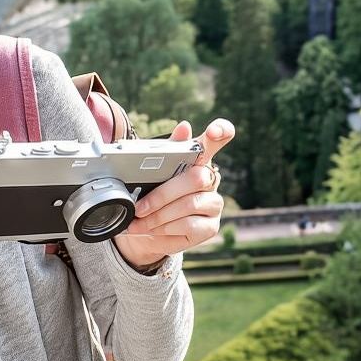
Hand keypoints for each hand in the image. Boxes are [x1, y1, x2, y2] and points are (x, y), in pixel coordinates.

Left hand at [112, 118, 234, 270]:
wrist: (146, 233)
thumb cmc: (151, 196)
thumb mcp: (150, 174)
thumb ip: (165, 152)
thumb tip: (185, 127)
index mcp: (198, 159)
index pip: (218, 139)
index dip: (221, 131)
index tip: (213, 131)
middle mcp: (211, 179)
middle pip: (196, 178)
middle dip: (163, 194)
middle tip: (139, 206)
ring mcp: (214, 204)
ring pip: (189, 204)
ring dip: (158, 215)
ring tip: (139, 221)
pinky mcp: (211, 227)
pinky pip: (189, 225)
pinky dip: (165, 228)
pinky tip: (152, 230)